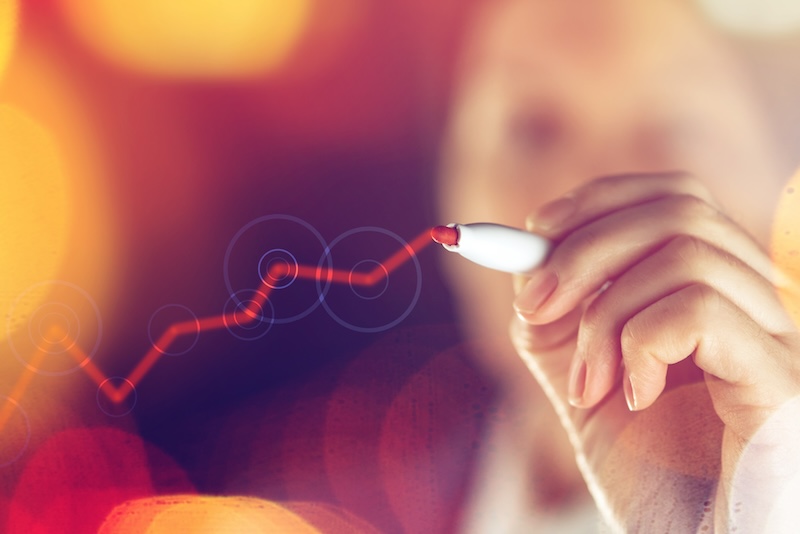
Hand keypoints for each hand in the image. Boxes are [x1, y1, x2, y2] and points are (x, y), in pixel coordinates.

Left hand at [510, 173, 799, 530]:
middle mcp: (763, 304)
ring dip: (604, 317)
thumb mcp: (586, 382)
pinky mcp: (784, 381)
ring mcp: (782, 339)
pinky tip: (637, 397)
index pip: (673, 195)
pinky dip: (641, 344)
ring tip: (588, 387)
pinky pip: (699, 309)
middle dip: (583, 248)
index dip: (595, 203)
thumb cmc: (650, 478)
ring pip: (684, 252)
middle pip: (680, 205)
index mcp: (720, 294)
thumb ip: (561, 319)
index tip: (532, 240)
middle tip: (533, 308)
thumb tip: (529, 257)